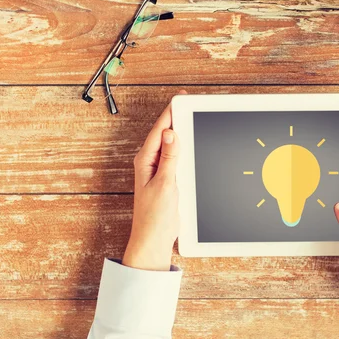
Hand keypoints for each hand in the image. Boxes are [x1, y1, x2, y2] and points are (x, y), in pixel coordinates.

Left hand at [122, 91, 185, 270]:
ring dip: (181, 133)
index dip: (171, 113)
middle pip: (165, 134)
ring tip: (193, 117)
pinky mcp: (166, 178)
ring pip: (171, 144)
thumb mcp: (165, 184)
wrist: (154, 239)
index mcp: (145, 160)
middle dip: (177, 118)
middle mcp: (150, 162)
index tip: (182, 100)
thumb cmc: (154, 216)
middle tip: (191, 104)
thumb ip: (169, 158)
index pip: (160, 130)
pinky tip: (191, 144)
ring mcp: (158, 170)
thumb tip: (171, 133)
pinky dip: (183, 148)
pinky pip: (175, 157)